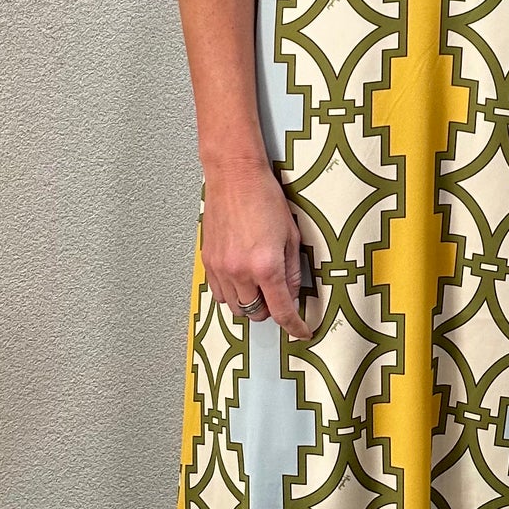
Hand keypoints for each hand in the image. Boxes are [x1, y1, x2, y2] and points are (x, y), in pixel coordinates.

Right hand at [202, 164, 315, 338]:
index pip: (281, 311)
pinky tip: (241, 278)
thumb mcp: (291, 235)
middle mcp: (240, 272)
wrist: (234, 176)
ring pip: (235, 307)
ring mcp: (220, 268)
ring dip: (250, 304)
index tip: (300, 331)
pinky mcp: (207, 261)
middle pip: (256, 314)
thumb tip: (292, 294)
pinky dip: (232, 293)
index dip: (294, 326)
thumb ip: (292, 270)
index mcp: (266, 266)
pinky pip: (218, 292)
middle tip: (279, 295)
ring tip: (259, 285)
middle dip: (271, 311)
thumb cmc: (264, 198)